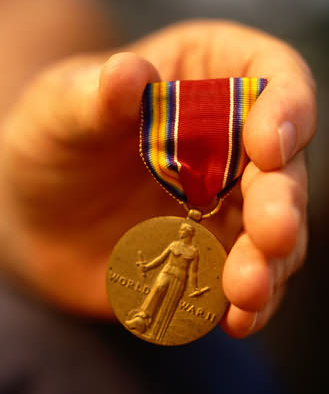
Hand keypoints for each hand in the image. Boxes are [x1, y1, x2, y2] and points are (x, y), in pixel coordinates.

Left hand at [0, 21, 315, 336]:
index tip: (267, 144)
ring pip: (275, 230)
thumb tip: (129, 74)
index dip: (287, 107)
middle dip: (284, 200)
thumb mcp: (60, 107)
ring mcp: (227, 201)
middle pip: (285, 165)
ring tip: (246, 291)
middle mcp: (230, 140)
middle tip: (272, 232)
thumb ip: (95, 95)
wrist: (37, 210)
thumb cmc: (53, 139)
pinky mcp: (213, 252)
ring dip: (272, 262)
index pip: (274, 78)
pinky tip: (237, 319)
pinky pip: (246, 276)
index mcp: (208, 78)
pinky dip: (250, 302)